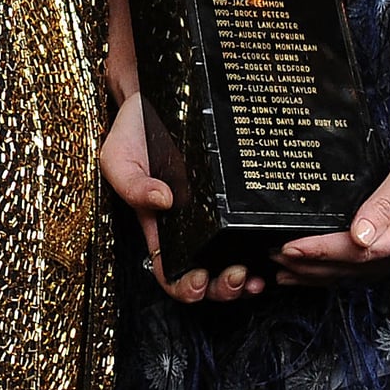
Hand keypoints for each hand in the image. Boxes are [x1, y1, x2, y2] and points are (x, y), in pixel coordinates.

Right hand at [101, 90, 259, 303]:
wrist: (155, 100)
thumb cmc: (133, 133)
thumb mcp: (119, 158)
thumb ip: (132, 184)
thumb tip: (163, 201)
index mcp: (159, 228)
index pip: (171, 273)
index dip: (186, 288)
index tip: (199, 279)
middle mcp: (190, 227)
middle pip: (208, 277)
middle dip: (223, 289)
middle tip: (237, 277)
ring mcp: (214, 214)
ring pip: (232, 260)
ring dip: (246, 280)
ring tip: (256, 277)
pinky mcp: (233, 197)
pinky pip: (249, 230)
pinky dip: (261, 247)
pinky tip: (271, 248)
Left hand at [275, 104, 389, 284]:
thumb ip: (384, 204)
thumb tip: (357, 237)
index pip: (359, 251)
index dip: (321, 251)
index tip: (287, 248)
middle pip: (357, 267)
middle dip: (314, 267)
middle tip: (273, 263)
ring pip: (362, 268)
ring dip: (324, 271)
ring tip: (287, 272)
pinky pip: (370, 258)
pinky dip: (342, 262)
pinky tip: (322, 262)